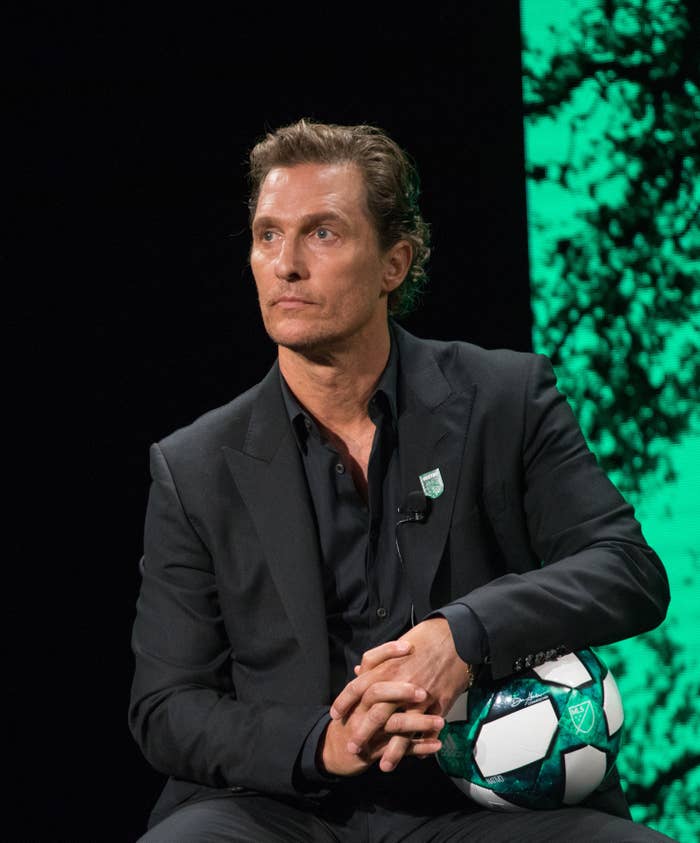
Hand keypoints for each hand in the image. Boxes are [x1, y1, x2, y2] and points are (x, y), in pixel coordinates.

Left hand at [330, 618, 471, 770]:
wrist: (455, 638)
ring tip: (384, 766)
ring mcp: (420, 696)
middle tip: (353, 747)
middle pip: (376, 713)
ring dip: (392, 750)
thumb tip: (359, 671)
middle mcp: (400, 684)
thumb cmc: (424, 639)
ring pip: (402, 728)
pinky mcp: (439, 703)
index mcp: (387, 667)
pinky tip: (417, 757)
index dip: (345, 702)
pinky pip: (428, 729)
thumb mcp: (396, 646)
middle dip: (363, 732)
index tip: (336, 715)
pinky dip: (422, 744)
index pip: (358, 687)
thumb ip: (376, 662)